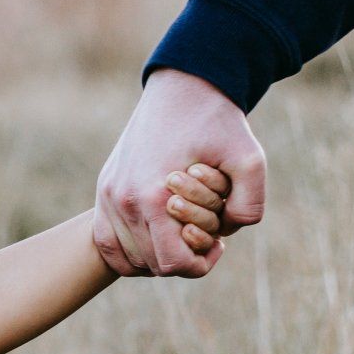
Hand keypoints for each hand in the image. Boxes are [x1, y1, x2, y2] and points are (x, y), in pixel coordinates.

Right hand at [95, 69, 265, 277]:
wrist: (182, 88)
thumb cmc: (217, 123)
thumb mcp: (250, 159)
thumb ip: (249, 205)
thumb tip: (227, 234)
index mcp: (153, 198)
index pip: (171, 264)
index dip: (200, 264)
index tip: (219, 245)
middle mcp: (123, 201)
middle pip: (151, 264)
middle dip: (182, 257)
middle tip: (203, 235)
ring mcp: (107, 197)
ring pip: (128, 258)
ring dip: (156, 254)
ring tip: (181, 232)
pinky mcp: (104, 190)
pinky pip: (108, 243)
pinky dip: (131, 250)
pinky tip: (156, 235)